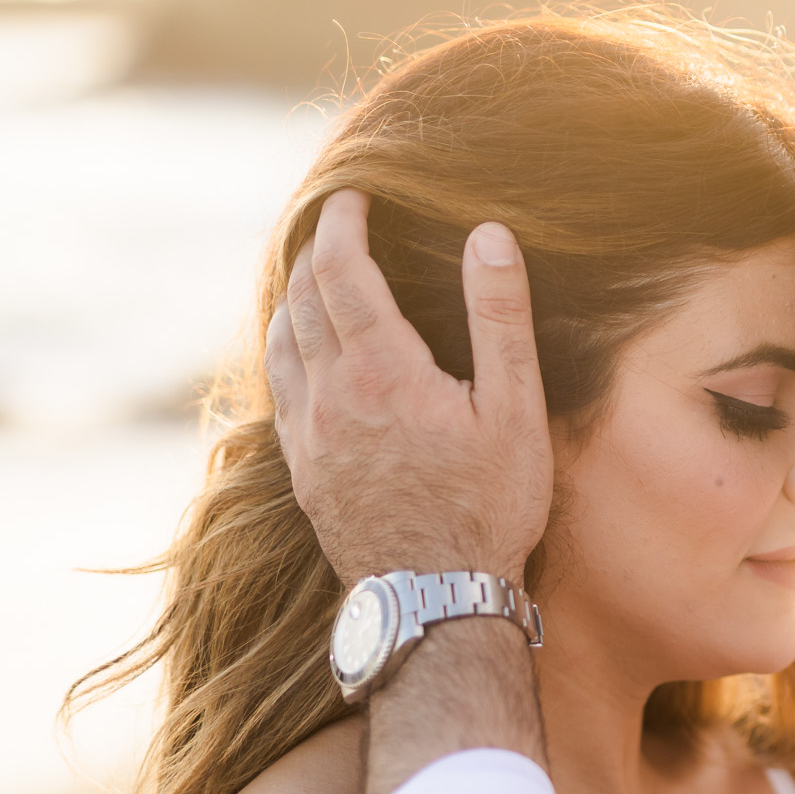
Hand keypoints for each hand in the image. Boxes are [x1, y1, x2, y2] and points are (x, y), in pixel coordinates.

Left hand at [266, 189, 553, 586]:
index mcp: (383, 371)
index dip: (341, 223)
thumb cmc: (489, 506)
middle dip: (315, 249)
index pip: (340, 269)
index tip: (353, 197)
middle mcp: (331, 395)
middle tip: (337, 225)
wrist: (435, 597)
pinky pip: (279, 387)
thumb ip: (499, 318)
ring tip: (317, 276)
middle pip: (301, 297)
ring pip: (279, 340)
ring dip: (294, 296)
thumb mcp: (516, 410)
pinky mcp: (302, 467)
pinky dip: (287, 347)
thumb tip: (488, 235)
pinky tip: (307, 350)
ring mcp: (309, 434)